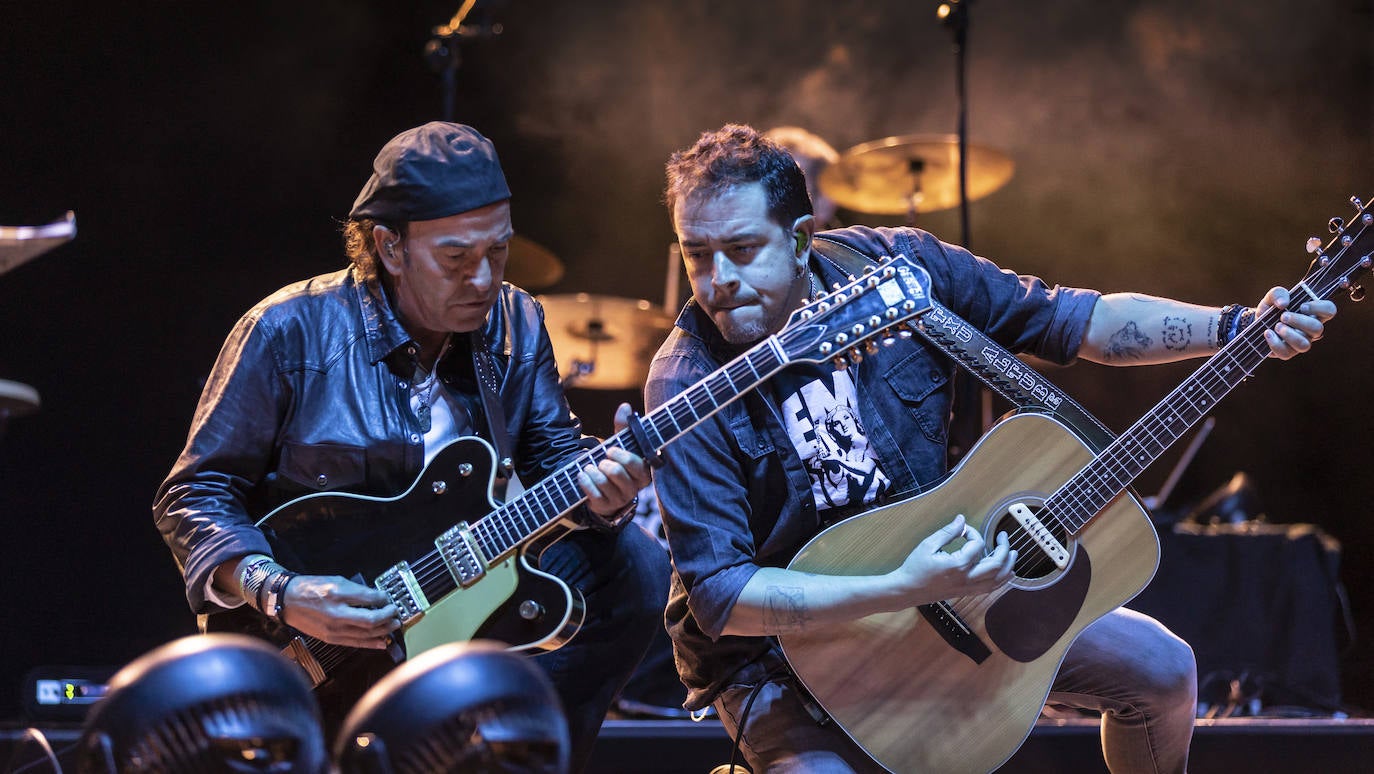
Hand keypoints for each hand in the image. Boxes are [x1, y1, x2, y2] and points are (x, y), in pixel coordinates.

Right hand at [279, 574, 400, 649]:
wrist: (287, 601)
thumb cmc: (310, 588)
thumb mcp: (336, 580)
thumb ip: (357, 590)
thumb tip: (376, 597)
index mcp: (338, 594)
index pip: (370, 599)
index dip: (385, 599)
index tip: (389, 598)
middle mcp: (336, 613)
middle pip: (371, 620)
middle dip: (388, 617)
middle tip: (396, 613)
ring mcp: (333, 629)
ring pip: (366, 634)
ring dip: (384, 630)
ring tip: (393, 626)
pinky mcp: (331, 638)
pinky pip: (355, 643)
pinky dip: (371, 643)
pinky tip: (382, 642)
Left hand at [580, 402, 652, 518]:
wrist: (605, 492)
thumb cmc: (616, 464)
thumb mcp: (621, 446)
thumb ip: (623, 428)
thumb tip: (625, 406)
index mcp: (643, 473)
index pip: (636, 464)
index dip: (622, 456)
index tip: (610, 450)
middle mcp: (634, 488)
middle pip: (618, 472)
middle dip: (605, 463)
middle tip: (602, 460)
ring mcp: (620, 499)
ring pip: (604, 481)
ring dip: (593, 471)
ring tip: (590, 467)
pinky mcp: (605, 506)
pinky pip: (593, 493)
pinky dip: (585, 481)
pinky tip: (583, 476)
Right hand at [890, 515, 1015, 603]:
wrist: (907, 590)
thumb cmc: (915, 567)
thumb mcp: (928, 545)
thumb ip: (948, 532)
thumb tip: (962, 520)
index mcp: (958, 565)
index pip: (977, 545)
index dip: (974, 533)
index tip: (965, 529)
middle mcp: (967, 579)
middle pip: (997, 565)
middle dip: (1004, 549)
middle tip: (1004, 537)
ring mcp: (968, 588)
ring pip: (998, 580)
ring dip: (1008, 566)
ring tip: (1013, 554)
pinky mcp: (966, 593)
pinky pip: (990, 588)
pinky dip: (1001, 580)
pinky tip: (1005, 574)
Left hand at [1255, 287, 1336, 359]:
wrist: (1258, 322)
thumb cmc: (1272, 308)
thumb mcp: (1272, 297)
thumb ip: (1278, 293)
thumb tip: (1283, 303)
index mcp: (1313, 313)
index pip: (1329, 310)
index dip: (1319, 308)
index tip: (1302, 306)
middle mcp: (1310, 330)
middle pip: (1317, 328)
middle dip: (1299, 321)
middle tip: (1283, 316)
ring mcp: (1300, 342)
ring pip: (1304, 345)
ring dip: (1289, 334)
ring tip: (1276, 326)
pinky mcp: (1287, 352)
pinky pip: (1286, 353)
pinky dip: (1275, 343)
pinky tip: (1268, 333)